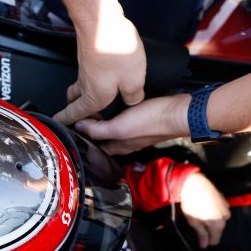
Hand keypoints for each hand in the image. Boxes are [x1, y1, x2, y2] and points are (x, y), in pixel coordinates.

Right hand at [53, 12, 146, 125]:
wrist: (100, 18)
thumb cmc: (113, 47)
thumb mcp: (134, 80)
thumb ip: (133, 96)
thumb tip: (132, 101)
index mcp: (94, 96)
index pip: (76, 114)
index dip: (67, 122)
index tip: (59, 125)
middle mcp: (86, 83)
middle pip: (76, 100)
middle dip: (74, 109)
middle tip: (75, 114)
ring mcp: (86, 67)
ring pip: (81, 85)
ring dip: (82, 93)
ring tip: (91, 98)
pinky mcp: (90, 54)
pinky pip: (88, 72)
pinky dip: (92, 78)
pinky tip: (106, 74)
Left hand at [74, 93, 190, 154]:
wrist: (178, 112)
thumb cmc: (152, 122)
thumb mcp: (119, 127)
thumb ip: (98, 129)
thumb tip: (79, 126)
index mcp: (118, 147)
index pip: (93, 146)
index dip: (82, 136)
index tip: (73, 123)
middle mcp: (125, 141)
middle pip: (102, 136)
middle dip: (91, 126)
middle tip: (82, 112)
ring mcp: (134, 130)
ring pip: (113, 126)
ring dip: (102, 118)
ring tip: (94, 106)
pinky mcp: (142, 119)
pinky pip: (124, 117)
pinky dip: (115, 112)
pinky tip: (114, 103)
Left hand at [180, 172, 230, 247]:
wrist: (193, 183)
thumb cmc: (192, 204)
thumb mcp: (194, 222)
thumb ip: (201, 234)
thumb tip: (204, 245)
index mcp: (218, 225)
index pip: (215, 241)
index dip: (207, 241)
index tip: (199, 237)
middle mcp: (226, 217)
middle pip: (218, 230)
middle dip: (209, 229)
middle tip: (198, 222)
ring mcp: (226, 207)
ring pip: (220, 219)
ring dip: (213, 219)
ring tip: (201, 212)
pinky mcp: (224, 199)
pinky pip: (220, 210)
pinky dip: (215, 210)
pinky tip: (206, 205)